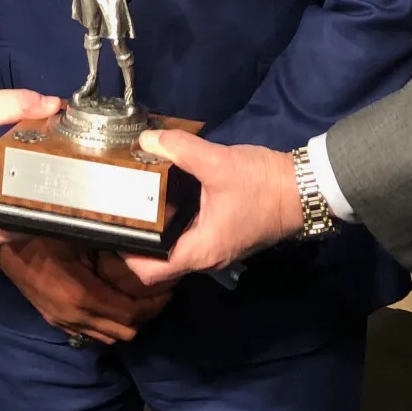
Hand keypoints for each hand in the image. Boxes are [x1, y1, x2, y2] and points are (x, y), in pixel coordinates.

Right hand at [0, 86, 59, 237]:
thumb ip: (16, 104)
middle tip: (56, 187)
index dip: (25, 225)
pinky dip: (5, 179)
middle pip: (0, 218)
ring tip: (47, 175)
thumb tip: (54, 104)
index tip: (51, 209)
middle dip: (28, 206)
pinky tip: (24, 163)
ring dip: (17, 192)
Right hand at [0, 237, 171, 344]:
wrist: (7, 246)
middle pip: (125, 331)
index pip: (131, 313)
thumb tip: (143, 249)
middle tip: (158, 295)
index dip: (154, 304)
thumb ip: (110, 250)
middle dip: (147, 315)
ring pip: (109, 337)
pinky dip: (108, 325)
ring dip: (128, 323)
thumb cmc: (45, 234)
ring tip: (139, 300)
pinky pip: (90, 334)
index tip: (168, 290)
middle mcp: (76, 316)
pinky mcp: (56, 321)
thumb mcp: (81, 236)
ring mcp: (64, 322)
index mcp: (84, 296)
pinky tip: (113, 304)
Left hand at [120, 130, 301, 286]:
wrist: (303, 187)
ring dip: (157, 227)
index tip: (108, 229)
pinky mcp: (226, 232)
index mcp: (199, 251)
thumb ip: (180, 149)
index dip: (125, 255)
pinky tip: (166, 193)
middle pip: (160, 259)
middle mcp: (206, 256)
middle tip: (116, 207)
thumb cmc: (261, 184)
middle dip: (137, 238)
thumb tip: (146, 139)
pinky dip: (175, 220)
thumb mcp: (217, 163)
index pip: (150, 272)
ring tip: (135, 197)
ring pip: (176, 245)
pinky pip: (190, 233)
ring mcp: (218, 246)